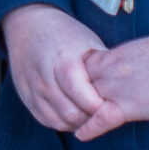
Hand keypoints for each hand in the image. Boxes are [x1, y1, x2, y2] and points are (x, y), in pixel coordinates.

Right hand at [2, 5, 119, 135]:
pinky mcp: (25, 96)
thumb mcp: (89, 42)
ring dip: (76, 124)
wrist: (28, 25)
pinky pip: (45, 120)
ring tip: (89, 116)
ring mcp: (32, 88)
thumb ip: (104, 67)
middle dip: (90, 120)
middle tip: (103, 115)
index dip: (101, 108)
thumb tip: (123, 90)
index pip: (84, 98)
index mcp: (64, 61)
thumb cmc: (65, 34)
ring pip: (57, 121)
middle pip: (70, 114)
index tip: (113, 107)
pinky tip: (73, 114)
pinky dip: (61, 122)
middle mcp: (44, 77)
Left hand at [80, 36, 148, 135]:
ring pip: (83, 102)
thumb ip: (125, 61)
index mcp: (111, 56)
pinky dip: (89, 128)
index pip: (80, 69)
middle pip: (75, 86)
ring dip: (77, 114)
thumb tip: (126, 70)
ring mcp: (115, 88)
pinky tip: (82, 135)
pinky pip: (100, 119)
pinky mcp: (128, 105)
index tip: (72, 92)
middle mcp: (107, 71)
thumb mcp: (141, 52)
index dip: (74, 82)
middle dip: (70, 98)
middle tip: (66, 112)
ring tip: (70, 125)